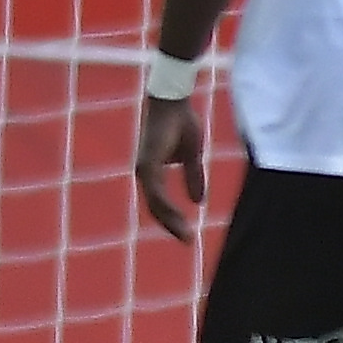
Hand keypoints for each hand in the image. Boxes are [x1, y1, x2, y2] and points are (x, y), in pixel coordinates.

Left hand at [133, 92, 208, 244]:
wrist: (174, 101)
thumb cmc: (180, 122)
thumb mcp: (192, 155)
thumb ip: (193, 176)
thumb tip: (198, 201)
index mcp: (153, 172)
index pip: (159, 203)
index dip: (172, 219)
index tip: (187, 234)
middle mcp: (145, 173)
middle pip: (156, 207)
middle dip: (172, 226)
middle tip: (188, 241)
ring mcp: (144, 168)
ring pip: (155, 203)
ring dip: (171, 220)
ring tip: (186, 235)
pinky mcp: (148, 162)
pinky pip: (156, 190)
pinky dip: (167, 205)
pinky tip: (178, 217)